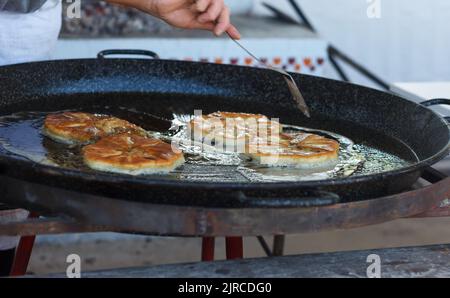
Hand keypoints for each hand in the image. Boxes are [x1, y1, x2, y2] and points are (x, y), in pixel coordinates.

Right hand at [108, 0, 240, 38]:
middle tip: (215, 30)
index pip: (224, 15)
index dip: (230, 25)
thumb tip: (224, 32)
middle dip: (222, 20)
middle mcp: (207, 1)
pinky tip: (197, 7)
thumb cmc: (173, 13)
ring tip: (200, 16)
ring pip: (218, 1)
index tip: (237, 36)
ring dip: (213, 12)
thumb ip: (209, 25)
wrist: (158, 7)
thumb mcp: (194, 24)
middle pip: (224, 8)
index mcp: (207, 10)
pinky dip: (205, 3)